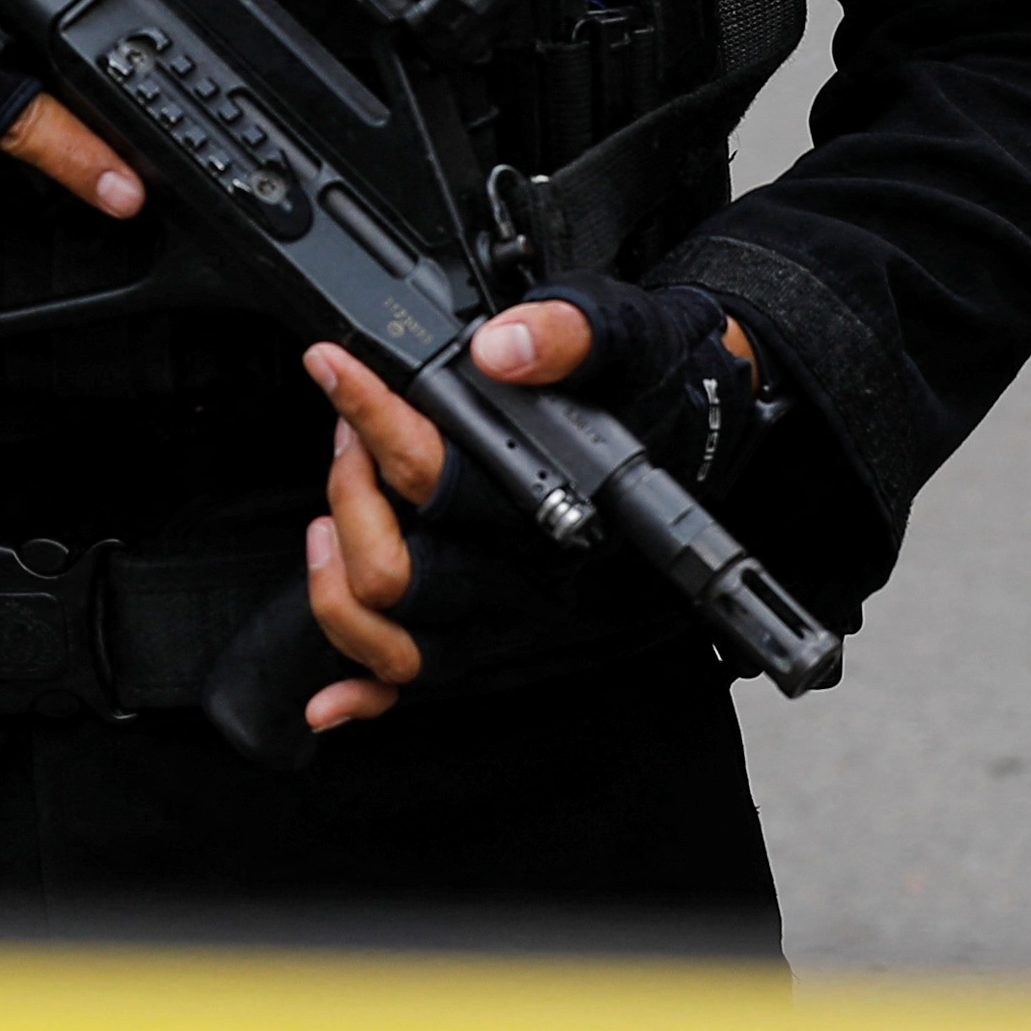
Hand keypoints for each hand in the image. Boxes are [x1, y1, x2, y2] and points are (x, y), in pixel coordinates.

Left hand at [294, 287, 753, 732]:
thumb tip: (500, 349)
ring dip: (337, 582)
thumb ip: (565, 334)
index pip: (431, 470)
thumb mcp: (624, 332)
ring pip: (394, 639)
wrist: (702, 432)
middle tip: (348, 433)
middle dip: (348, 492)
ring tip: (328, 519)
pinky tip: (329, 698)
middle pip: (395, 572)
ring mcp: (508, 614)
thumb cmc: (657, 384)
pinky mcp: (499, 636)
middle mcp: (525, 572)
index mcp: (548, 499)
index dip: (367, 413)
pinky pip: (423, 691)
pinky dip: (368, 697)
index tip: (331, 365)